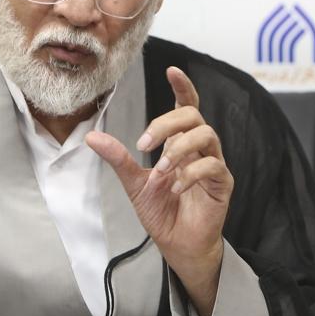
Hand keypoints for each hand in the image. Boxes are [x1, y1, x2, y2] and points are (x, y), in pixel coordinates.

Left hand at [86, 67, 232, 315]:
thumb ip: (119, 159)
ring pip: (206, 135)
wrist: (177, 245)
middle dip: (167, 123)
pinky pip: (212, 164)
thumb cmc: (162, 212)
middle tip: (144, 144)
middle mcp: (199, 148)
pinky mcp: (222, 183)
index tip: (171, 70)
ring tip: (160, 171)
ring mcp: (213, 163)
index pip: (187, 106)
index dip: (182, 86)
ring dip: (178, 149)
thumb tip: (91, 137)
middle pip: (193, 116)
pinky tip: (176, 186)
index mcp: (179, 143)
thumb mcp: (134, 184)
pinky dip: (190, 172)